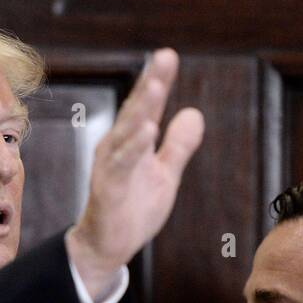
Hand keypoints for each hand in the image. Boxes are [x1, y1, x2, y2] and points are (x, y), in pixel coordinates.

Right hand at [67, 48, 203, 299]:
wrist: (108, 246)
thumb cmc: (133, 209)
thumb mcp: (165, 174)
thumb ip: (178, 145)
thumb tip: (194, 112)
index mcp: (132, 143)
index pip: (147, 107)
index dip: (158, 81)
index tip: (168, 55)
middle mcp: (117, 148)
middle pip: (136, 111)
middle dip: (150, 83)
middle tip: (164, 57)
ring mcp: (111, 167)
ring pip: (127, 133)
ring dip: (141, 109)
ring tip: (156, 86)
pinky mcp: (108, 188)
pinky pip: (121, 165)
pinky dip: (133, 147)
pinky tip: (147, 131)